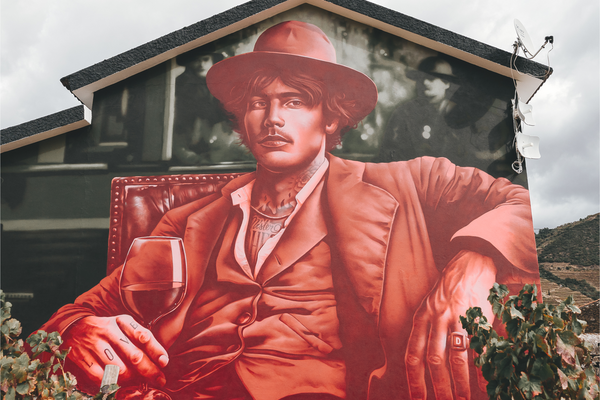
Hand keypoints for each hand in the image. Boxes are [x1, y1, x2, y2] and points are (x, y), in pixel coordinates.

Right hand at [61, 315, 168, 387]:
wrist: (73, 327)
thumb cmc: (107, 328)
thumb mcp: (123, 324)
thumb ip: (140, 337)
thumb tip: (159, 359)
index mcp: (122, 321)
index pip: (144, 335)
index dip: (156, 350)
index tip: (164, 363)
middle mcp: (109, 332)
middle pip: (134, 355)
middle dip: (150, 371)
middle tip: (160, 380)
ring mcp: (95, 345)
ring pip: (119, 369)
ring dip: (132, 379)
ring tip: (139, 383)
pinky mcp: (83, 359)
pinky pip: (101, 377)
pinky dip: (112, 383)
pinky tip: (120, 384)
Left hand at [405, 250, 495, 398]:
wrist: (468, 266)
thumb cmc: (445, 294)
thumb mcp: (427, 309)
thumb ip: (424, 334)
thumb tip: (421, 366)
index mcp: (421, 318)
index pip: (413, 354)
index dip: (414, 379)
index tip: (416, 399)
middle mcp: (436, 318)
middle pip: (434, 359)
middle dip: (438, 386)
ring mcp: (457, 318)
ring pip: (457, 356)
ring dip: (460, 382)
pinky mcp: (478, 317)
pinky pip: (479, 347)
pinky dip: (482, 368)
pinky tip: (485, 384)